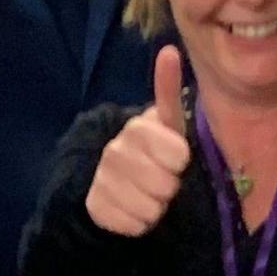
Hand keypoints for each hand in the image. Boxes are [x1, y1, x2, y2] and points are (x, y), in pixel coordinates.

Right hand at [87, 43, 194, 236]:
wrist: (117, 183)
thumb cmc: (154, 152)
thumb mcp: (167, 124)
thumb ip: (169, 91)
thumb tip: (168, 50)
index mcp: (136, 129)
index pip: (177, 153)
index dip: (181, 161)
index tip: (178, 159)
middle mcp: (114, 151)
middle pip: (165, 185)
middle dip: (170, 187)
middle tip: (163, 180)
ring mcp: (103, 179)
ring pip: (150, 208)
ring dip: (157, 207)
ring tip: (150, 195)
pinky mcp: (96, 206)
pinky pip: (134, 225)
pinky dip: (140, 223)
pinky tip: (134, 209)